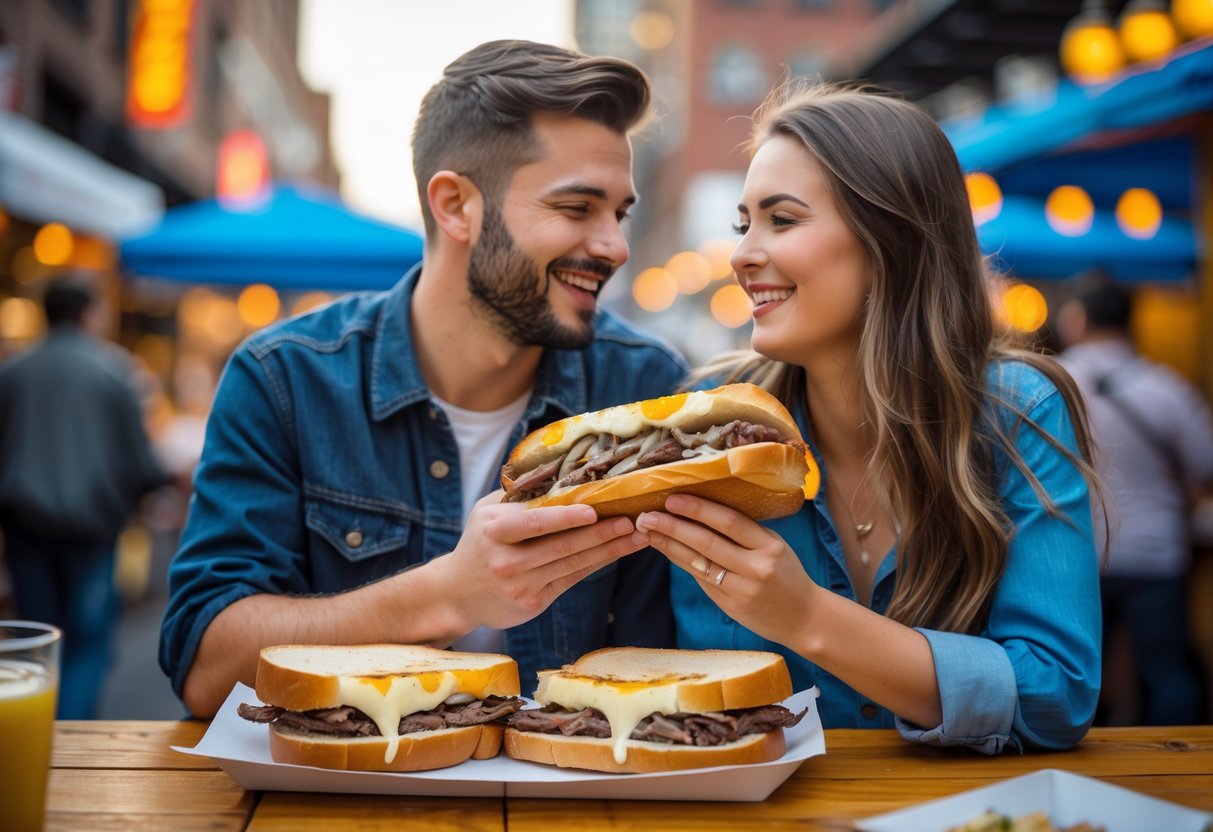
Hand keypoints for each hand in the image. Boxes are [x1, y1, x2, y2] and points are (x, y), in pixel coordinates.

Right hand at [432, 490, 647, 633]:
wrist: (456, 593)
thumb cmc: (479, 542)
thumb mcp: (486, 513)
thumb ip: (518, 497)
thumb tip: (559, 471)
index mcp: (495, 529)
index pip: (536, 522)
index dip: (566, 517)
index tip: (595, 510)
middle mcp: (506, 559)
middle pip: (562, 544)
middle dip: (601, 533)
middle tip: (632, 519)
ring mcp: (520, 584)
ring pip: (572, 563)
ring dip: (609, 549)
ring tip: (637, 535)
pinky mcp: (532, 603)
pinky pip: (571, 579)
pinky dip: (596, 564)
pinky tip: (617, 552)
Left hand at [635, 494, 819, 645]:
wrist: (804, 618)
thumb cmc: (787, 575)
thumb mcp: (775, 547)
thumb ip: (745, 533)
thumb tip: (702, 511)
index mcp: (770, 545)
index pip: (729, 521)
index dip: (698, 508)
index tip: (673, 499)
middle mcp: (757, 566)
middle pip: (707, 542)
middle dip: (673, 526)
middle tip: (647, 515)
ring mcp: (743, 588)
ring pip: (698, 563)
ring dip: (669, 545)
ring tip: (647, 531)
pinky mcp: (731, 605)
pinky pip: (701, 579)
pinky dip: (681, 562)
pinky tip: (665, 549)